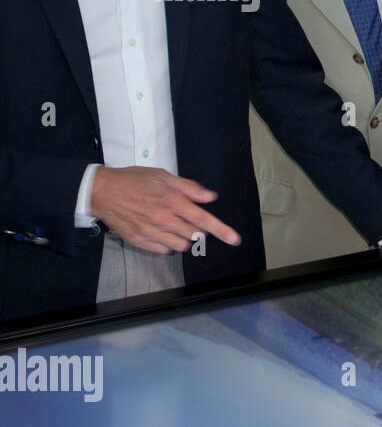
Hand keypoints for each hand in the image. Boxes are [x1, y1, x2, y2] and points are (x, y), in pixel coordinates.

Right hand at [89, 166, 240, 254]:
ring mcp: (150, 232)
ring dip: (183, 238)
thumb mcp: (163, 176)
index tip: (235, 240)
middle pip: (194, 235)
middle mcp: (163, 219)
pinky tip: (160, 232)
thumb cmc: (134, 180)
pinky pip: (163, 250)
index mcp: (172, 201)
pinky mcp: (139, 241)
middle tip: (186, 218)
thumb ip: (189, 188)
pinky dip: (167, 244)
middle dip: (197, 230)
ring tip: (173, 225)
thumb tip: (210, 198)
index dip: (221, 230)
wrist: (102, 191)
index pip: (202, 220)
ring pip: (180, 246)